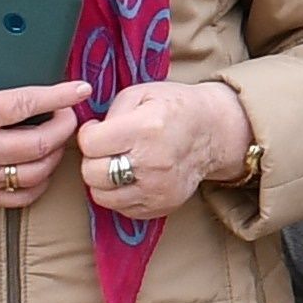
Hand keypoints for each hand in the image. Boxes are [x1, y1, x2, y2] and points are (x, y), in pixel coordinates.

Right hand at [0, 41, 89, 211]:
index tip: (81, 87)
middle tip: (70, 111)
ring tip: (58, 136)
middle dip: (66, 126)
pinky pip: (19, 197)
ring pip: (36, 173)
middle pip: (41, 143)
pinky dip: (38, 183)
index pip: (26, 104)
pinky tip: (40, 166)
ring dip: (56, 155)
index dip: (59, 95)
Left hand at [72, 75, 248, 224]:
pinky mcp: (163, 206)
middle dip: (92, 159)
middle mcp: (152, 163)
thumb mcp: (141, 93)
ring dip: (103, 180)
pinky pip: (122, 209)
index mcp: (145, 129)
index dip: (88, 135)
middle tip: (105, 149)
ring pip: (103, 197)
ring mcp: (158, 189)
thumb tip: (90, 134)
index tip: (97, 131)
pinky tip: (131, 177)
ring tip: (116, 164)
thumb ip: (111, 112)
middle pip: (92, 174)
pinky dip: (120, 194)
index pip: (90, 144)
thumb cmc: (175, 108)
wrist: (214, 132)